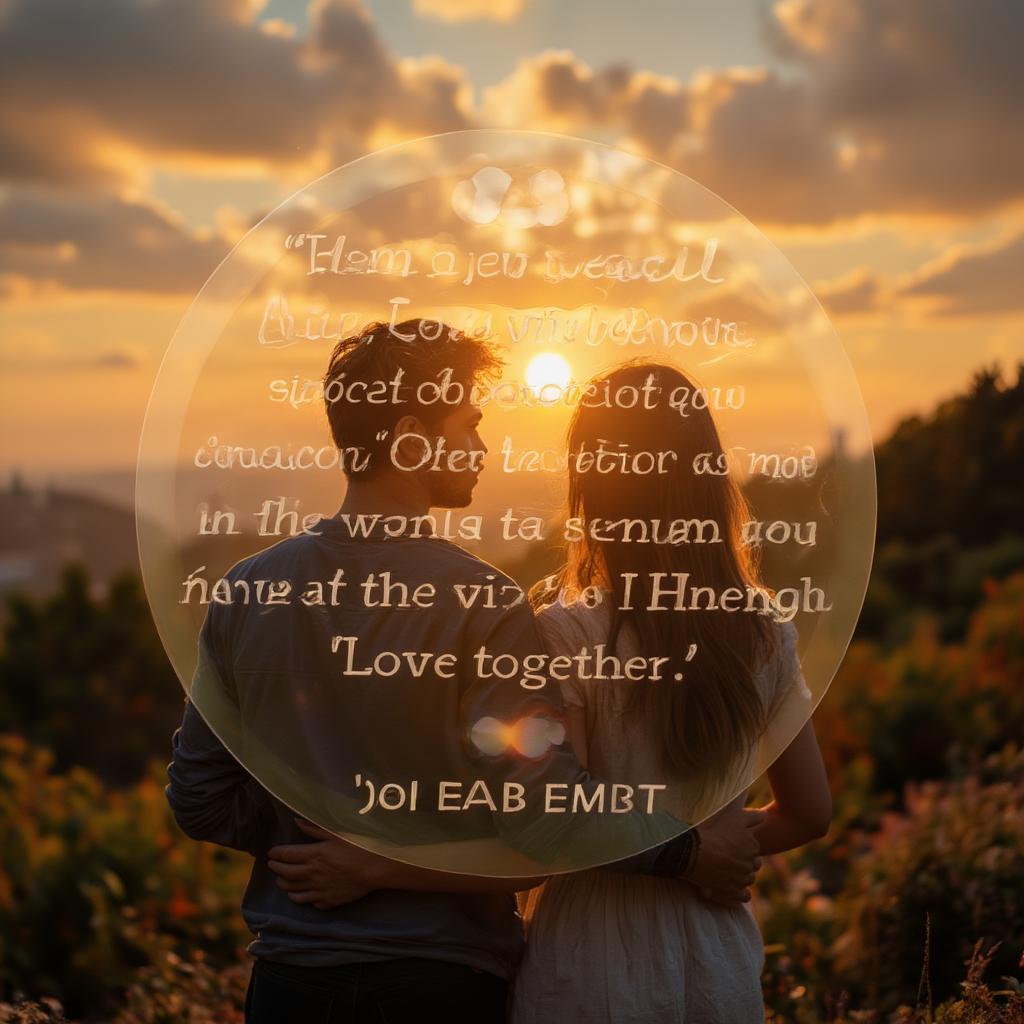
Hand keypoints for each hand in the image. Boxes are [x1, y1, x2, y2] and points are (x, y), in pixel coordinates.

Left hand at [267, 817, 384, 909]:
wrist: (376, 868)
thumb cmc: (359, 845)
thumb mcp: (337, 832)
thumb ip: (315, 828)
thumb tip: (296, 820)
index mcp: (313, 855)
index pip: (286, 855)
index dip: (276, 853)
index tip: (271, 852)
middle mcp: (312, 874)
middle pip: (286, 873)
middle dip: (276, 869)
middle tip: (272, 865)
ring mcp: (320, 889)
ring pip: (294, 891)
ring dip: (284, 885)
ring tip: (281, 880)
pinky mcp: (329, 900)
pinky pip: (309, 902)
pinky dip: (300, 898)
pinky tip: (299, 896)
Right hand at [682, 804, 765, 907]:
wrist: (693, 852)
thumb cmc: (713, 832)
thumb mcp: (734, 818)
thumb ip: (753, 817)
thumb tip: (766, 816)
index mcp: (753, 847)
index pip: (754, 849)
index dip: (742, 846)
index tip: (730, 844)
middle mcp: (750, 864)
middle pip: (753, 864)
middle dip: (744, 861)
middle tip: (728, 857)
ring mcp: (742, 879)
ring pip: (749, 879)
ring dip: (742, 875)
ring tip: (727, 870)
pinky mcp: (733, 891)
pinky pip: (745, 895)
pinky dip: (741, 892)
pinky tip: (732, 885)